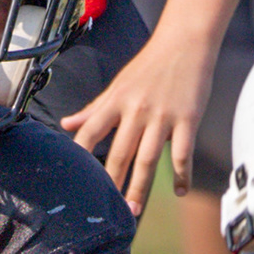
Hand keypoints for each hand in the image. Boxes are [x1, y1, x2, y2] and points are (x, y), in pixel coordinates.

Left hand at [59, 26, 210, 210]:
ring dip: (140, 187)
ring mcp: (162, 115)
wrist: (185, 42)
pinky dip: (183, 174)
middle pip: (119, 153)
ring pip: (147, 158)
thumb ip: (93, 109)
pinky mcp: (187, 117)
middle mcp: (135, 109)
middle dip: (111, 184)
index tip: (76, 182)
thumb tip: (66, 124)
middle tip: (107, 211)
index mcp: (115, 101)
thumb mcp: (117, 85)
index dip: (81, 158)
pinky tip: (181, 191)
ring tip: (133, 209)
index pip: (90, 133)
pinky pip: (183, 152)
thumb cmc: (150, 65)